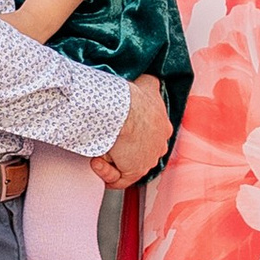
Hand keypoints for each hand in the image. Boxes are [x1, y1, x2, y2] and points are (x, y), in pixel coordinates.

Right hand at [92, 72, 171, 186]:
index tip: (119, 133)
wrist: (124, 109)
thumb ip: (151, 84)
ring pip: (127, 167)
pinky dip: (105, 172)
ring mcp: (148, 160)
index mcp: (163, 127)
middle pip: (139, 155)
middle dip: (123, 152)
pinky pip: (118, 179)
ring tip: (98, 151)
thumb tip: (151, 80)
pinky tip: (97, 161)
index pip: (149, 137)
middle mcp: (159, 146)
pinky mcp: (135, 172)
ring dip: (110, 161)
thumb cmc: (132, 97)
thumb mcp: (148, 84)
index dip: (133, 137)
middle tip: (106, 144)